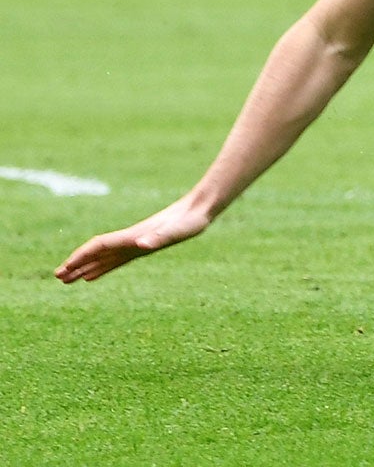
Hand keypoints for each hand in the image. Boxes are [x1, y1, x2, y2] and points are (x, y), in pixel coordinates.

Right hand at [55, 195, 212, 283]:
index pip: (100, 246)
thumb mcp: (177, 231)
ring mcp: (135, 243)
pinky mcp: (143, 246)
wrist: (200, 208)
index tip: (65, 269)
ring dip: (85, 267)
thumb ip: (159, 237)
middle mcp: (130, 240)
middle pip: (96, 252)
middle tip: (58, 278)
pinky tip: (93, 274)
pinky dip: (102, 267)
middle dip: (77, 264)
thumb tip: (142, 245)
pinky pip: (116, 259)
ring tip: (68, 279)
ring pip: (103, 257)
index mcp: (133, 237)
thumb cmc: (190, 221)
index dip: (82, 257)